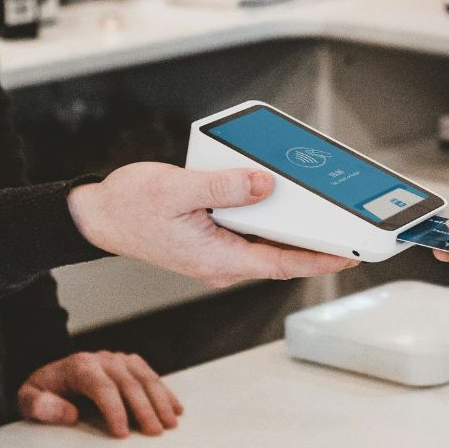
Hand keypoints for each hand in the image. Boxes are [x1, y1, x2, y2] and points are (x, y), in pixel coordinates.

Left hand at [18, 350, 183, 436]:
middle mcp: (102, 359)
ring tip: (169, 424)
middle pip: (129, 383)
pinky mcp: (129, 364)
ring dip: (160, 401)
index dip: (115, 410)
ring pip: (145, 378)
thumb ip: (40, 406)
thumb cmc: (43, 391)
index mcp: (79, 366)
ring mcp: (118, 360)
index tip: (122, 433)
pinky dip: (165, 392)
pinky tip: (176, 409)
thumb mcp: (27, 399)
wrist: (51, 375)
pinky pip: (151, 376)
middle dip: (144, 409)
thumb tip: (68, 413)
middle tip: (154, 432)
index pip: (102, 387)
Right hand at [68, 162, 357, 286]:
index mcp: (217, 258)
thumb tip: (264, 184)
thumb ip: (224, 187)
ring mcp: (217, 254)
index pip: (282, 263)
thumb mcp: (177, 189)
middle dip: (316, 242)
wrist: (97, 215)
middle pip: (281, 255)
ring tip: (324, 209)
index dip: (321, 259)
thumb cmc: (129, 206)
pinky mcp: (211, 241)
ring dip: (293, 230)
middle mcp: (221, 263)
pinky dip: (269, 219)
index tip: (351, 253)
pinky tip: (278, 198)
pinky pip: (250, 233)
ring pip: (266, 244)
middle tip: (349, 225)